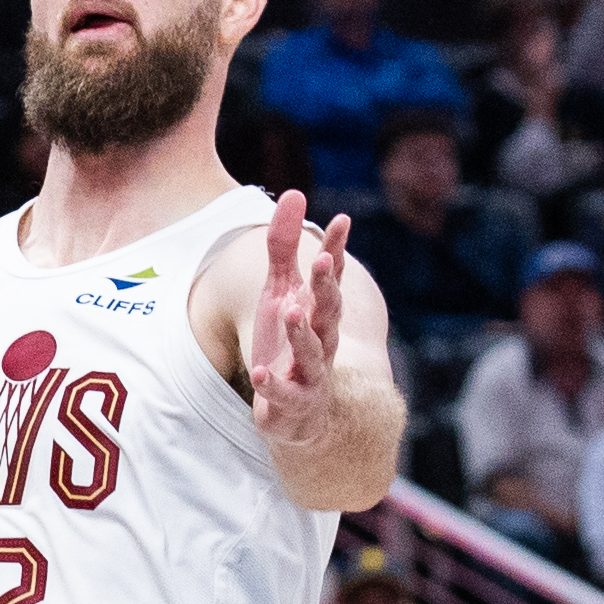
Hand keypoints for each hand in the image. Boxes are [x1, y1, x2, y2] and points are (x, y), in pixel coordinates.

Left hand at [249, 191, 344, 445]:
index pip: (330, 277)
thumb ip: (283, 246)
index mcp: (319, 311)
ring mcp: (311, 372)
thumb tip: (294, 193)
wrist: (299, 410)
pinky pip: (285, 393)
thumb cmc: (289, 341)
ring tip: (288, 310)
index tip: (342, 220)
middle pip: (328, 311)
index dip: (337, 250)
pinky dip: (273, 384)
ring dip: (300, 332)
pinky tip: (261, 373)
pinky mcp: (293, 401)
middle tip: (320, 260)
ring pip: (311, 352)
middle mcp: (322, 339)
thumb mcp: (279, 289)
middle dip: (325, 287)